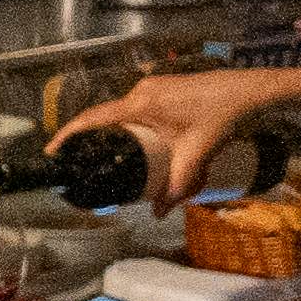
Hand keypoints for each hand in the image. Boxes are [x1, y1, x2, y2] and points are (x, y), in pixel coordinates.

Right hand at [75, 66, 281, 206]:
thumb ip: (177, 187)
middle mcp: (139, 92)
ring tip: (113, 157)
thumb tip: (159, 213)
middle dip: (92, 139)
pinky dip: (131, 125)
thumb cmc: (220, 118)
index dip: (68, 135)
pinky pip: (136, 108)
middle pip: (105, 116)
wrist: (247, 91)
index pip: (92, 118)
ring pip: (123, 113)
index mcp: (139, 105)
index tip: (53, 152)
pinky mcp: (162, 89)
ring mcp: (151, 87)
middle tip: (84, 163)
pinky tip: (141, 142)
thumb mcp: (196, 156)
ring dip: (117, 133)